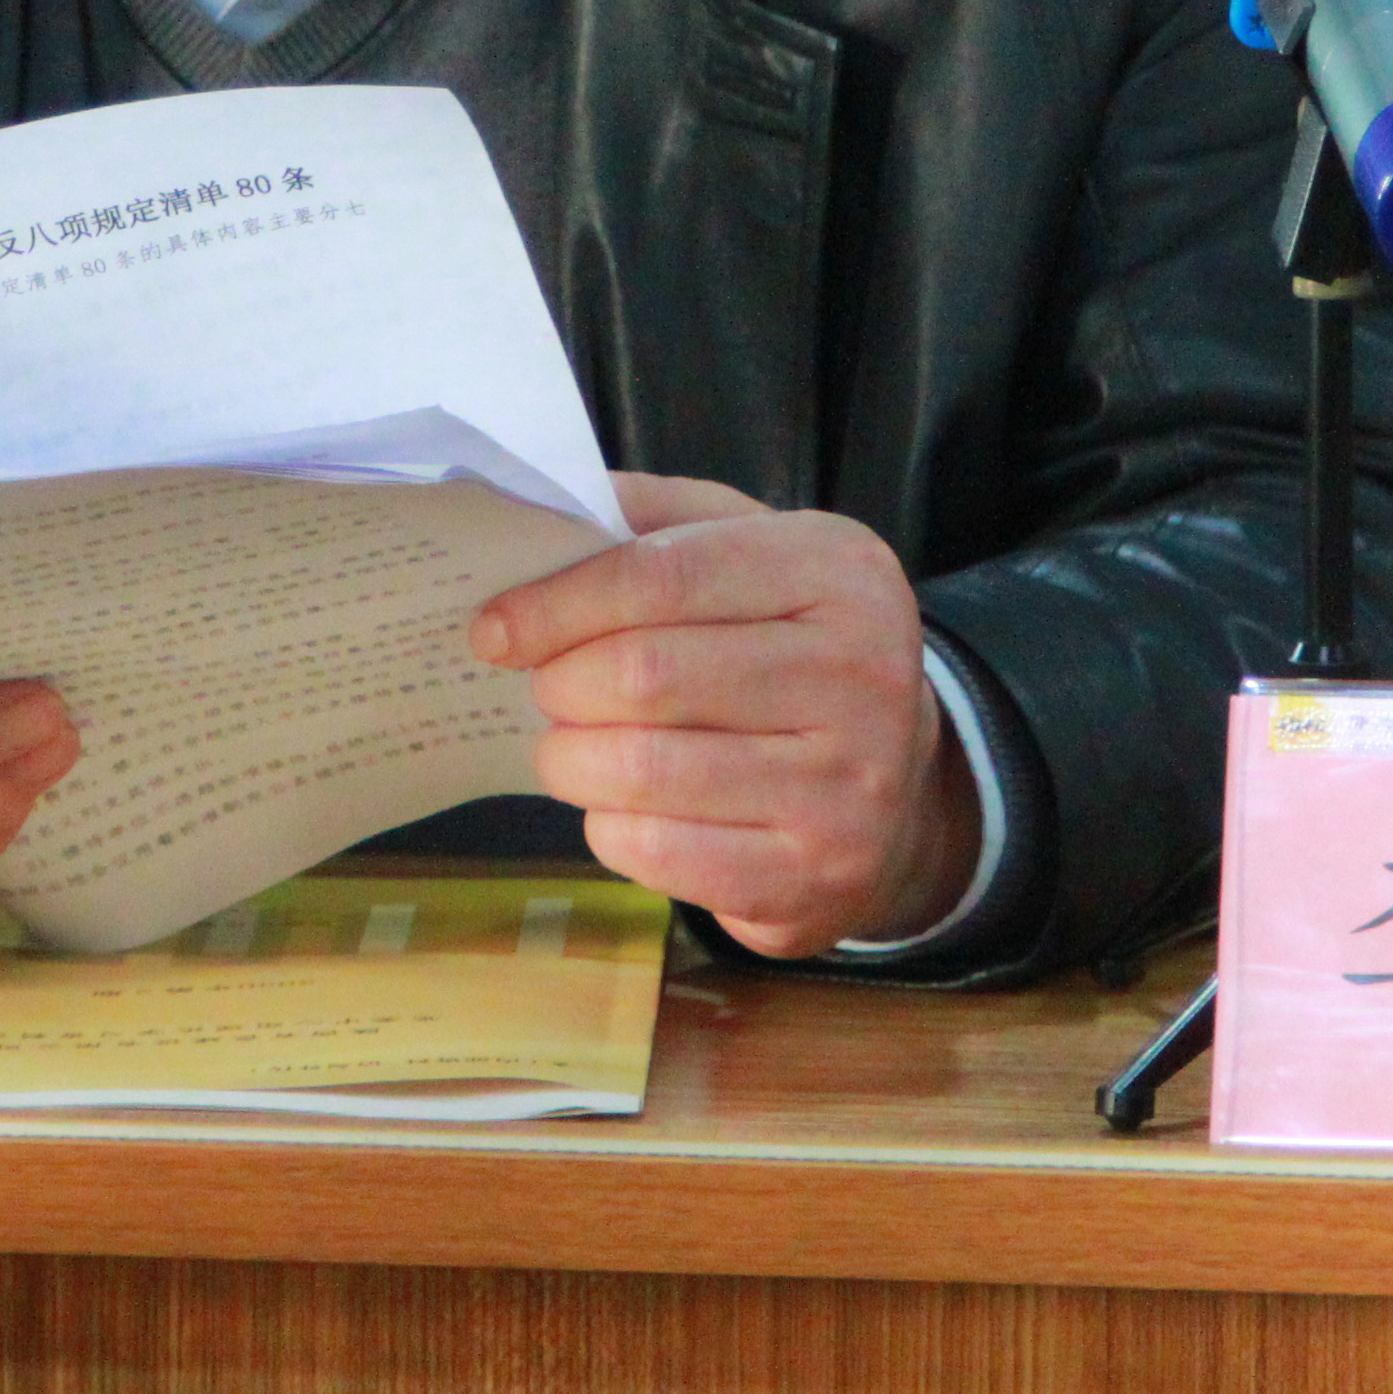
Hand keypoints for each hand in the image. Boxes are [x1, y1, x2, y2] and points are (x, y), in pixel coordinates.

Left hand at [471, 476, 979, 957]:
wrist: (897, 785)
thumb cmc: (788, 648)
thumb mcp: (749, 552)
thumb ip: (652, 521)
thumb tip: (530, 517)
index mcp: (837, 571)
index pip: (664, 575)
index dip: (560, 603)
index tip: (495, 628)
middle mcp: (860, 674)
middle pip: (648, 674)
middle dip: (561, 684)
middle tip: (543, 691)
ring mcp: (848, 785)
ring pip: (644, 769)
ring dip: (571, 761)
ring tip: (568, 749)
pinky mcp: (816, 877)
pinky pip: (662, 853)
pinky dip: (609, 829)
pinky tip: (618, 807)